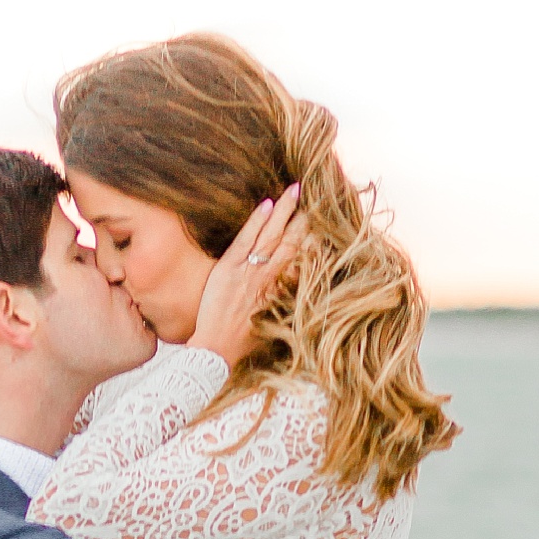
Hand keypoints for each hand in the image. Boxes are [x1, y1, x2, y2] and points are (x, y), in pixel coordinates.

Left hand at [191, 183, 304, 366]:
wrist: (216, 350)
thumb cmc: (244, 341)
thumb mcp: (273, 322)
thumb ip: (285, 302)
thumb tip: (297, 285)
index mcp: (281, 291)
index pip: (302, 257)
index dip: (313, 237)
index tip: (322, 219)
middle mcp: (270, 279)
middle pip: (292, 241)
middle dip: (303, 216)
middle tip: (313, 193)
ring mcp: (249, 272)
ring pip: (271, 235)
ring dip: (284, 210)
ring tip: (294, 188)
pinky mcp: (229, 269)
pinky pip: (245, 239)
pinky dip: (257, 221)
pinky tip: (267, 204)